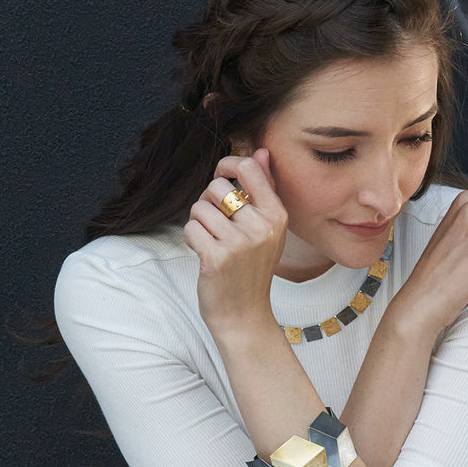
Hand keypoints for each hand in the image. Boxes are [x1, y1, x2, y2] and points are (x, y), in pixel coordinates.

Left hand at [183, 149, 288, 333]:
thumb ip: (264, 188)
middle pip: (217, 187)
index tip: (220, 174)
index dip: (226, 164)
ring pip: (200, 208)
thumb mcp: (267, 228)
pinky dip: (191, 239)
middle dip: (207, 202)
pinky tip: (204, 253)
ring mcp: (240, 243)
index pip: (248, 168)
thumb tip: (259, 151)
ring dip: (198, 223)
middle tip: (216, 225)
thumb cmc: (252, 268)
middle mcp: (262, 226)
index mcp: (277, 215)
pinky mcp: (217, 257)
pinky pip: (191, 228)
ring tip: (211, 241)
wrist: (244, 315)